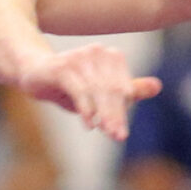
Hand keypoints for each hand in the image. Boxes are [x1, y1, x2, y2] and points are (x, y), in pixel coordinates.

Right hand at [18, 45, 159, 140]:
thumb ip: (127, 89)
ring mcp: (79, 58)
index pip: (121, 88)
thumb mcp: (99, 90)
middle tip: (118, 136)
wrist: (32, 71)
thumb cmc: (69, 83)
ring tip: (107, 132)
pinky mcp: (62, 66)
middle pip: (111, 90)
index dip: (122, 111)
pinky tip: (89, 123)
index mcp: (111, 56)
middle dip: (115, 115)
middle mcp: (97, 53)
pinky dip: (85, 108)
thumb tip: (157, 86)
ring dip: (103, 115)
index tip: (121, 134)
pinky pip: (79, 90)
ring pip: (96, 91)